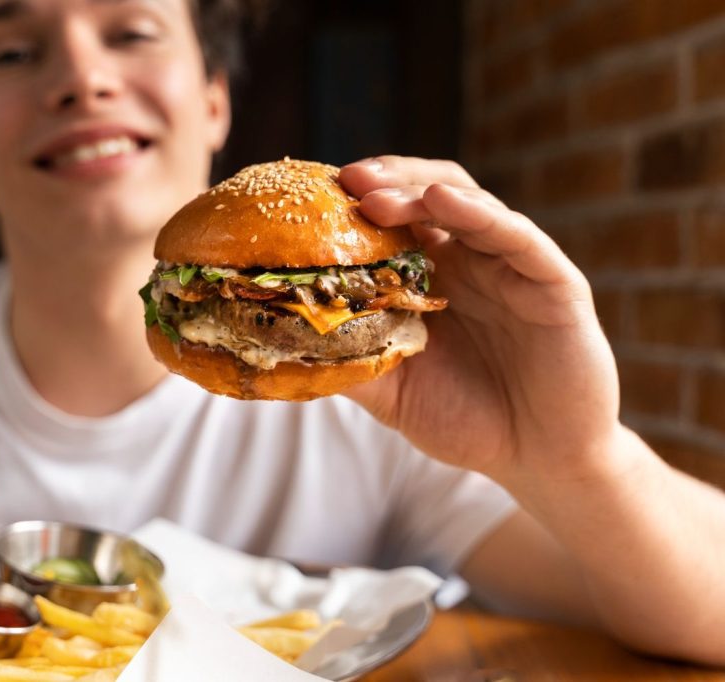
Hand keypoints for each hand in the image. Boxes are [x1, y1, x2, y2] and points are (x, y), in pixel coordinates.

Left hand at [338, 156, 621, 483]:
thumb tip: (283, 341)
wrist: (537, 459)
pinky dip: (480, 215)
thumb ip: (349, 362)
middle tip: (345, 182)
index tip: (314, 198)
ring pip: (470, 203)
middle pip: (429, 194)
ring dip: (421, 191)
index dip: (358, 202)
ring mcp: (512, 266)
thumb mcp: (392, 391)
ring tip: (377, 195)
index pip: (394, 218)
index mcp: (432, 276)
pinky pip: (519, 238)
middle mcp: (471, 259)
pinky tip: (444, 202)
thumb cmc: (466, 419)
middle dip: (386, 181)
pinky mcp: (555, 283)